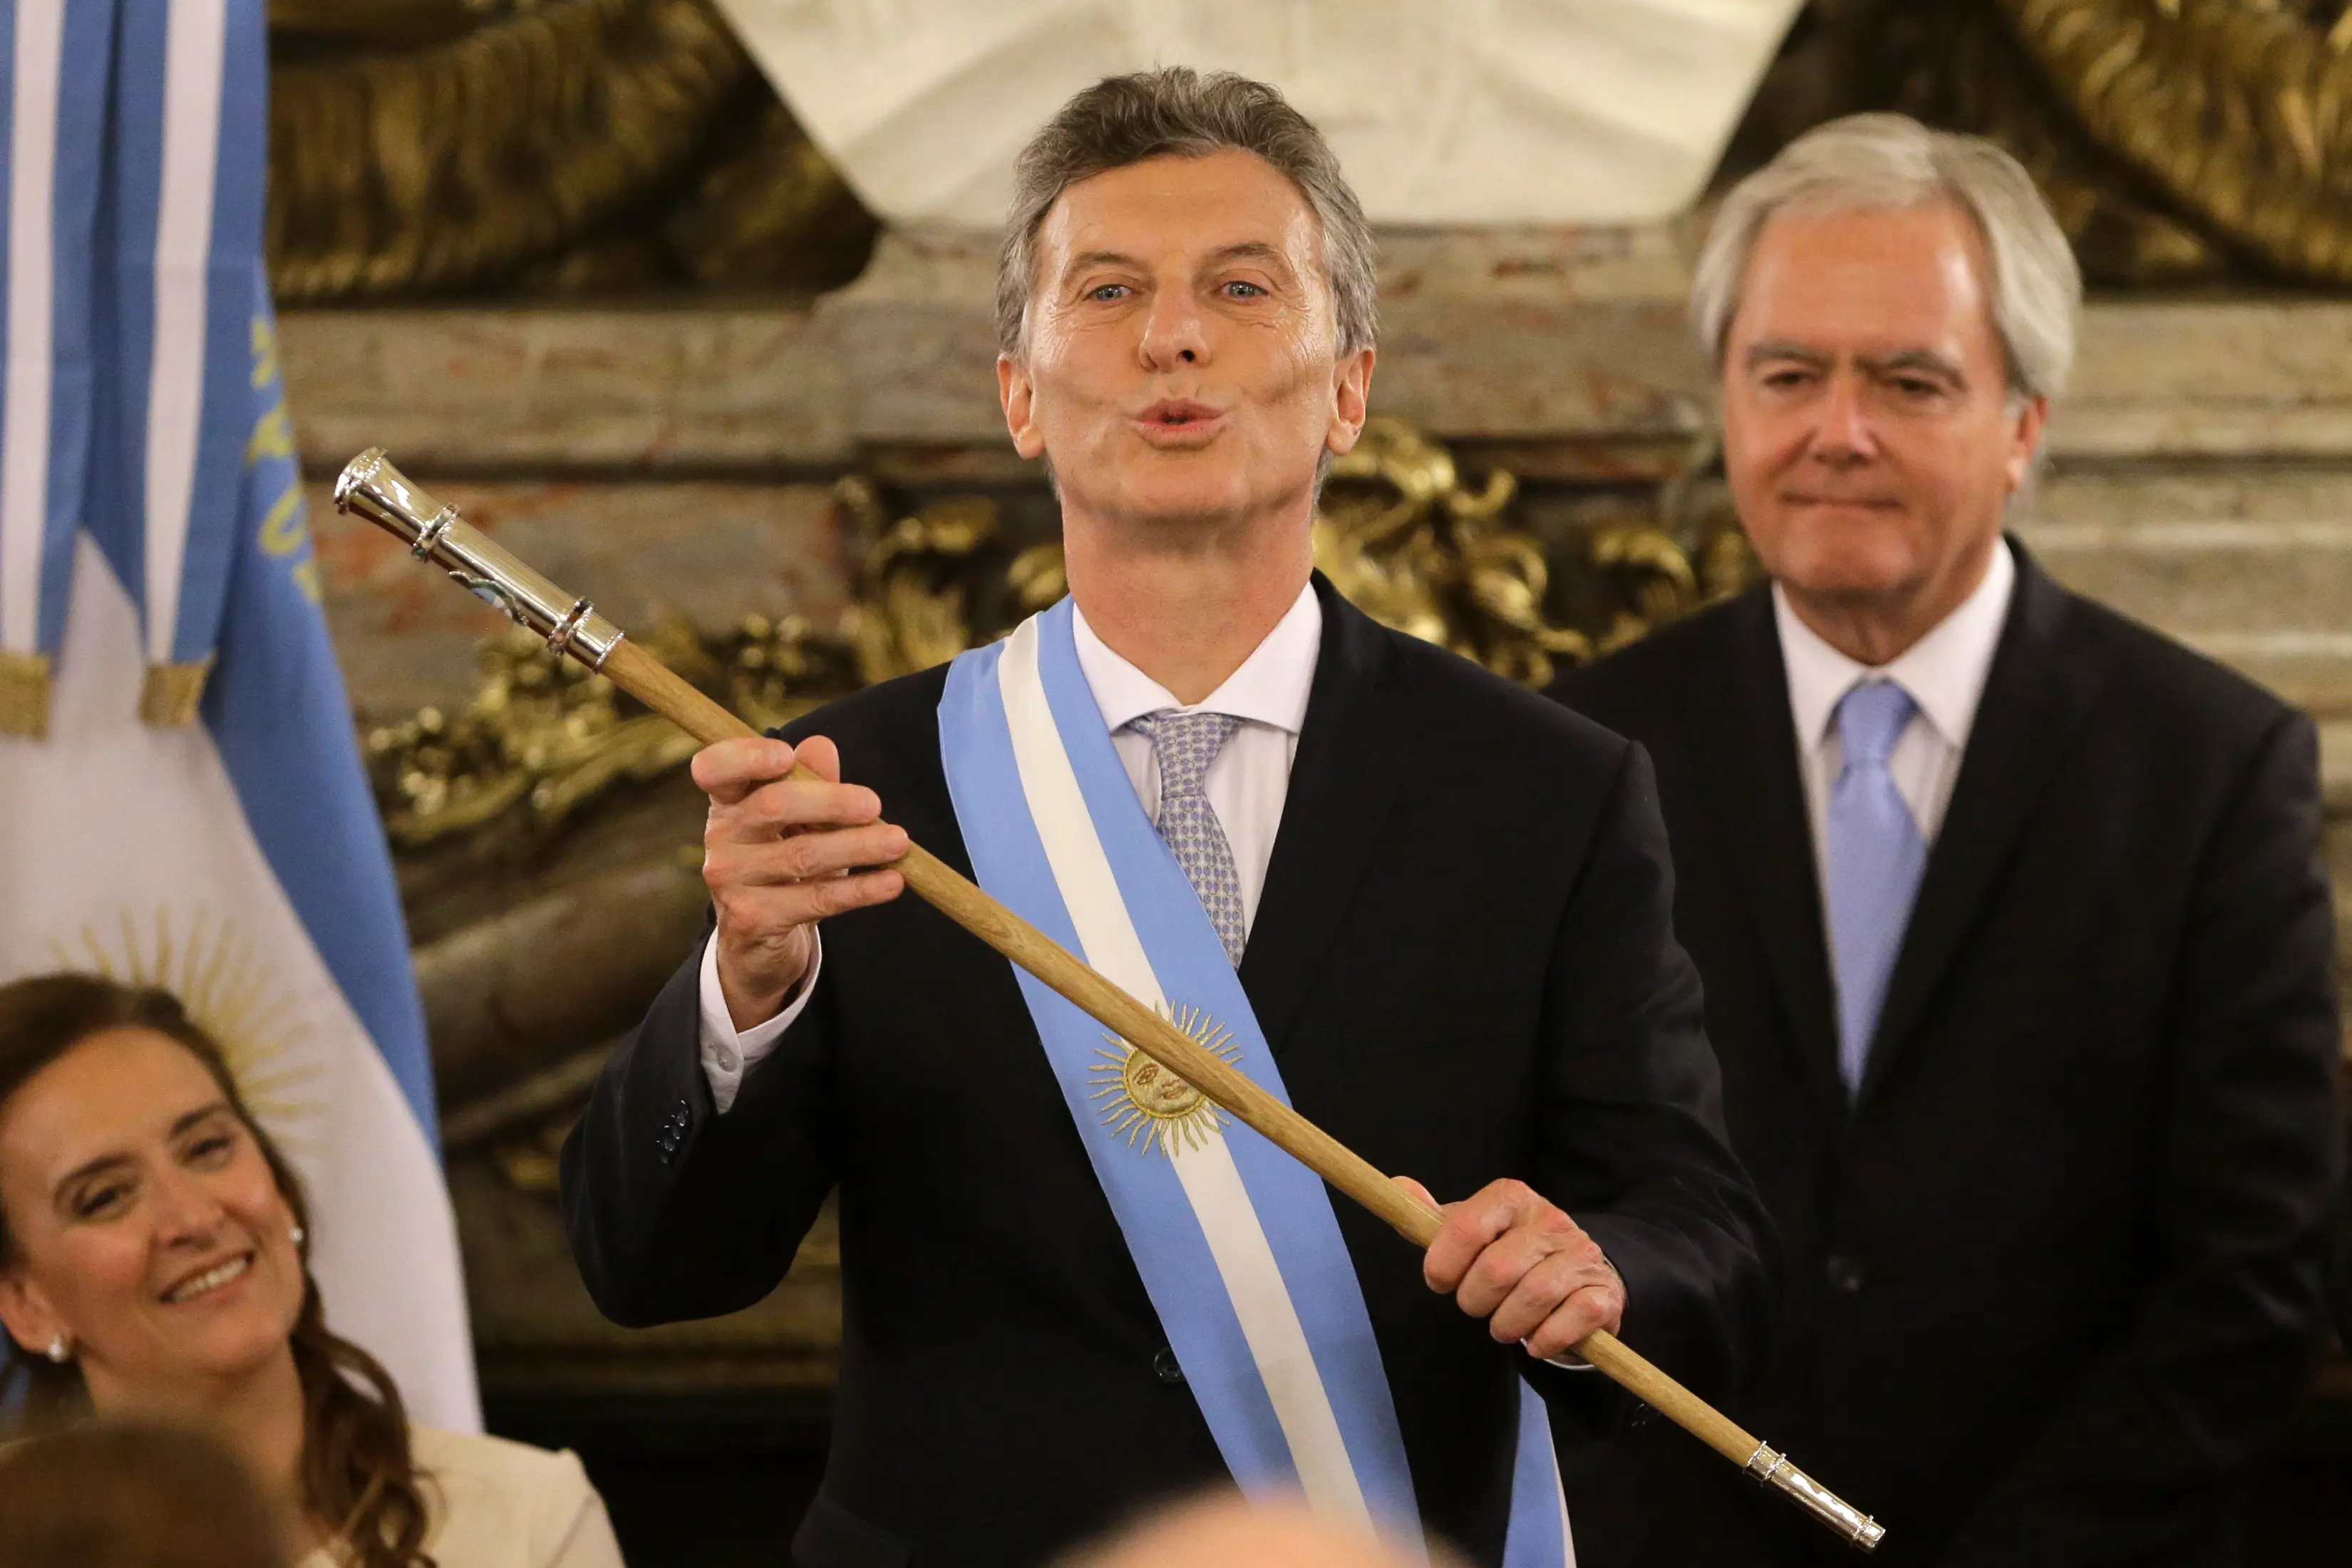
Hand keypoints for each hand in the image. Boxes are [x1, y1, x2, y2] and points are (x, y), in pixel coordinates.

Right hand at [694, 734, 907, 1027]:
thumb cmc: (782, 862)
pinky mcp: (753, 919)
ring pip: (802, 856)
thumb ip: (809, 781)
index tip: (786, 756)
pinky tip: (892, 882)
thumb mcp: (796, 820)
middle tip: (875, 805)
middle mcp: (721, 837)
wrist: (757, 937)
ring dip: (858, 846)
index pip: (715, 768)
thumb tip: (821, 746)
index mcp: (728, 801)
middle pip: (773, 806)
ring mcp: (731, 880)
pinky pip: (816, 899)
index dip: (745, 757)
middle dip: (830, 802)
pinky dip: (860, 889)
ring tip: (898, 842)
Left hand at [1395, 1176, 1623, 1361]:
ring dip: (1507, 1325)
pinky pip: (1567, 1323)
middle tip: (1477, 1306)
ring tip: (1504, 1325)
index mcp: (1512, 1197)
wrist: (1579, 1275)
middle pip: (1495, 1270)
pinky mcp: (1603, 1294)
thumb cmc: (1512, 1253)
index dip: (1442, 1265)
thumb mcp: (1472, 1232)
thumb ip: (1434, 1219)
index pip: (1464, 1228)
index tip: (1440, 1281)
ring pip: (1532, 1297)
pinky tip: (1536, 1339)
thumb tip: (1398, 1186)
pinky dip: (1543, 1341)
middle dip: (1474, 1301)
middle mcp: (1551, 1220)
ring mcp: (1581, 1255)